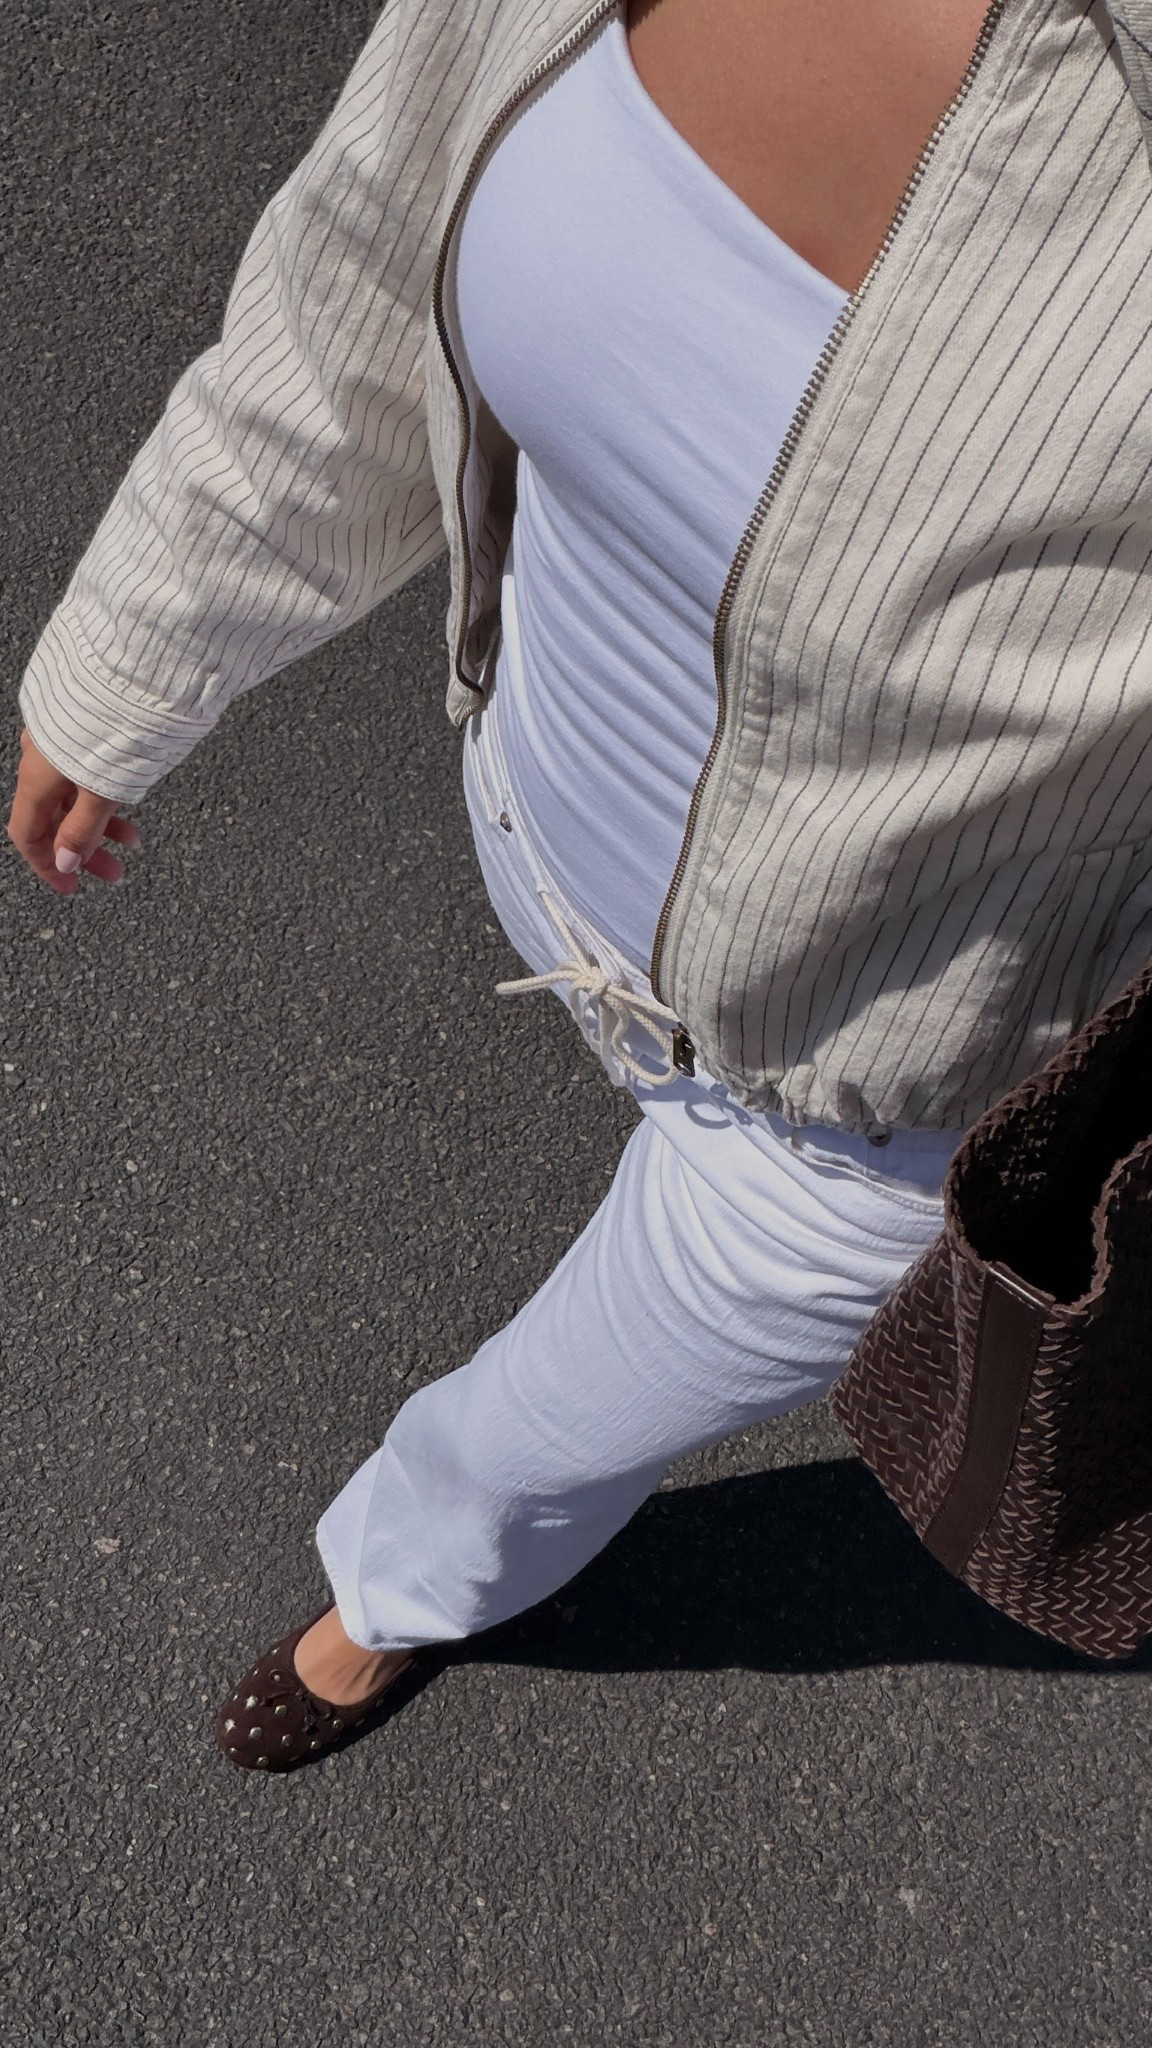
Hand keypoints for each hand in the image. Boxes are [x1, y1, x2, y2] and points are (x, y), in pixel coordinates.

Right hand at [6, 726, 141, 894]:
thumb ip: (82, 828)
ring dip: (101, 824)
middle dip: (84, 849)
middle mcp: (42, 759)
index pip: (27, 834)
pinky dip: (104, 795)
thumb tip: (65, 862)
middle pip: (54, 818)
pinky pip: (85, 772)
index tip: (71, 889)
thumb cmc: (115, 725)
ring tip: (134, 842)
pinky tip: (128, 804)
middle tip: (116, 873)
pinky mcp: (84, 728)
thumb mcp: (102, 789)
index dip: (47, 866)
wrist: (131, 668)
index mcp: (37, 777)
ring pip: (74, 795)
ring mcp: (62, 741)